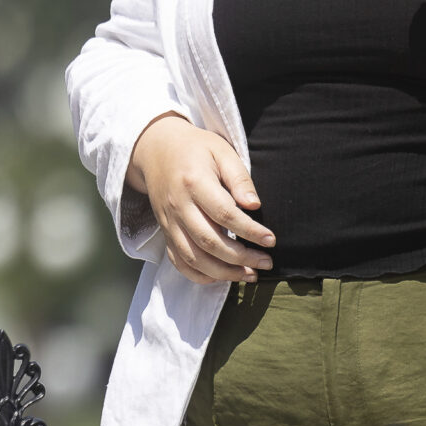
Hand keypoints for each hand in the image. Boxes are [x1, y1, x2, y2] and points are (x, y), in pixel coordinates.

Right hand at [124, 114, 274, 283]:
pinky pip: (178, 261)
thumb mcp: (221, 151)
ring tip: (249, 275)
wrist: (154, 150)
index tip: (271, 240)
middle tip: (266, 262)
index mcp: (194, 183)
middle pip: (209, 241)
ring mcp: (169, 222)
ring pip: (193, 257)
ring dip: (223, 272)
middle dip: (241, 257)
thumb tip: (254, 206)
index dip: (250, 231)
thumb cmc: (195, 149)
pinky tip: (221, 276)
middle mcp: (178, 206)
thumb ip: (239, 178)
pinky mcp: (165, 231)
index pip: (224, 214)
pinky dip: (199, 275)